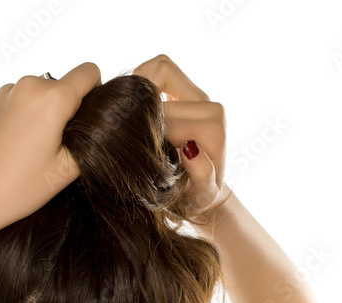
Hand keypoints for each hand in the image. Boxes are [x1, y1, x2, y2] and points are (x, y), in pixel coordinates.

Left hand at [0, 62, 100, 235]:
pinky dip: (26, 119)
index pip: (89, 72)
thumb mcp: (66, 170)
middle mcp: (28, 86)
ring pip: (42, 95)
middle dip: (68, 110)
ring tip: (34, 152)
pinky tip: (17, 149)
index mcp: (51, 98)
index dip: (96, 94)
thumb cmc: (15, 188)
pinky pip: (21, 102)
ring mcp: (6, 92)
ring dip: (46, 115)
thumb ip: (91, 140)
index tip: (86, 123)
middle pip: (64, 85)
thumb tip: (98, 125)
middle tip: (57, 148)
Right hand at [132, 54, 232, 218]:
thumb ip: (203, 176)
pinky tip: (134, 110)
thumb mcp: (201, 196)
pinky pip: (158, 67)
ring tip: (130, 119)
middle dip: (139, 111)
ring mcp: (198, 94)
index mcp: (213, 129)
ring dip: (139, 90)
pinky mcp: (186, 88)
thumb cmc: (197, 198)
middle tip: (128, 135)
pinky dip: (140, 80)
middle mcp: (210, 106)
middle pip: (161, 87)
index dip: (146, 131)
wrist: (201, 191)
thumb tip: (191, 149)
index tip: (138, 152)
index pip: (169, 117)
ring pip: (160, 67)